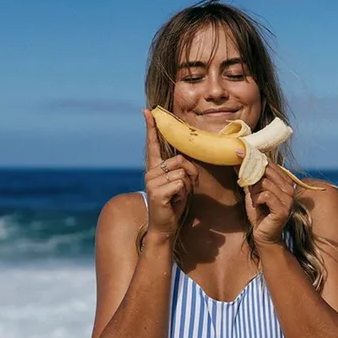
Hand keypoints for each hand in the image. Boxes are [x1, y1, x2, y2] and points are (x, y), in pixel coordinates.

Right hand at [143, 108, 198, 236]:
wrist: (164, 226)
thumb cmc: (173, 203)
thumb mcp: (179, 183)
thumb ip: (181, 170)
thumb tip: (185, 162)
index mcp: (155, 168)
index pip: (153, 144)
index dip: (151, 127)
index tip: (148, 111)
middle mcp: (151, 172)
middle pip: (181, 161)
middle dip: (190, 175)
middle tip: (183, 189)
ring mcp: (152, 181)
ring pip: (183, 173)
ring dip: (187, 187)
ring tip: (177, 196)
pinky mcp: (157, 191)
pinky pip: (181, 184)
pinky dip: (183, 193)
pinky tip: (174, 201)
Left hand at [237, 152, 294, 245]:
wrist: (263, 235)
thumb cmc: (259, 213)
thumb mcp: (252, 192)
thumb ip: (248, 177)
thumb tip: (237, 158)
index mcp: (285, 182)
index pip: (269, 164)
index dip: (253, 159)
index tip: (238, 153)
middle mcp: (289, 188)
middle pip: (267, 171)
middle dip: (253, 178)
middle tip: (249, 188)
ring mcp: (288, 199)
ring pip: (265, 183)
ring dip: (254, 192)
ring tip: (254, 200)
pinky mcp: (283, 209)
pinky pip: (266, 195)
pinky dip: (257, 199)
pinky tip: (257, 205)